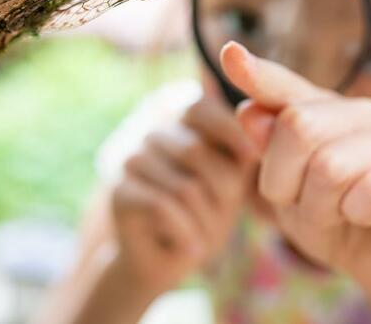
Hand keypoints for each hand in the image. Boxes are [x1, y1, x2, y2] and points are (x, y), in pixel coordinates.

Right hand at [111, 95, 257, 296]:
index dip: (227, 130)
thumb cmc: (206, 214)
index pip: (200, 108)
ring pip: (184, 186)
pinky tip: (193, 250)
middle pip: (196, 151)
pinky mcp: (118, 192)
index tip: (250, 158)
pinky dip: (186, 233)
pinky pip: (162, 207)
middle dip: (222, 193)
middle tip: (226, 221)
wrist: (164, 261)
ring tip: (206, 240)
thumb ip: (240, 152)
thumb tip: (252, 136)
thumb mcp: (232, 181)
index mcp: (180, 122)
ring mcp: (131, 160)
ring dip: (205, 222)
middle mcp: (152, 134)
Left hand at [220, 41, 370, 301]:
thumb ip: (269, 151)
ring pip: (331, 166)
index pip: (284, 87)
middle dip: (284, 180)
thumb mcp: (286, 190)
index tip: (230, 53)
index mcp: (323, 109)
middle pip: (299, 126)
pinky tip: (363, 217)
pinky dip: (355, 214)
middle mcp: (361, 113)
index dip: (257, 73)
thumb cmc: (329, 216)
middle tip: (300, 203)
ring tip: (335, 214)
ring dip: (319, 208)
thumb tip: (247, 112)